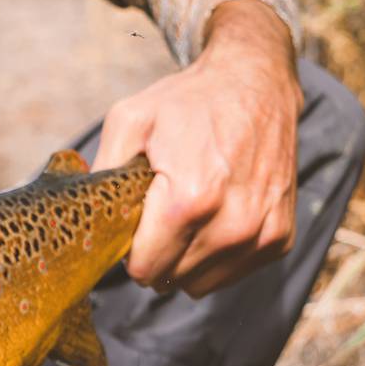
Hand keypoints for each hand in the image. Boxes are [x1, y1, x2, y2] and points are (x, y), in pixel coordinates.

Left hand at [94, 0, 301, 297]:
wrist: (256, 82)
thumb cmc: (189, 102)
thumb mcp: (130, 120)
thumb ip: (103, 171)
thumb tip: (84, 215)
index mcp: (189, 200)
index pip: (144, 269)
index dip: (131, 251)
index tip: (135, 223)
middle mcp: (231, 225)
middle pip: (169, 279)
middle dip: (157, 253)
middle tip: (161, 212)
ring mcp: (260, 234)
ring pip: (199, 284)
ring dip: (186, 259)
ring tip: (189, 213)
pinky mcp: (280, 239)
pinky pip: (230, 274)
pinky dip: (216, 255)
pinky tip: (215, 216)